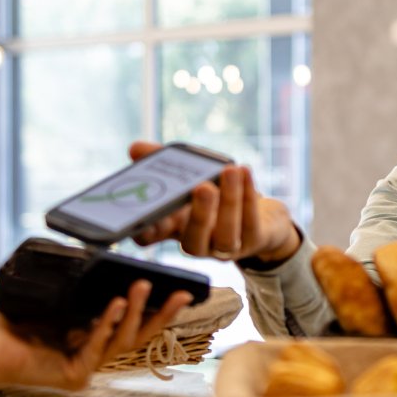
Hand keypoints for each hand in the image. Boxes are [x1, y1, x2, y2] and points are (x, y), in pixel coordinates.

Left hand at [0, 279, 191, 390]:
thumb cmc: (12, 321)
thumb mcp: (55, 299)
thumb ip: (80, 290)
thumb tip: (104, 264)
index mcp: (92, 338)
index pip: (132, 324)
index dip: (155, 309)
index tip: (177, 291)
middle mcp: (93, 355)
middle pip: (138, 336)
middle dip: (162, 314)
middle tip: (183, 294)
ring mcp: (86, 368)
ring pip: (122, 341)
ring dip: (134, 312)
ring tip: (141, 286)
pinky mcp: (74, 376)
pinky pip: (98, 346)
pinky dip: (108, 323)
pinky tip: (115, 303)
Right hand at [126, 141, 299, 263]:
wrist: (261, 217)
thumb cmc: (215, 193)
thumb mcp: (186, 176)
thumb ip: (159, 162)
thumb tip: (135, 149)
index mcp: (175, 229)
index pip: (151, 238)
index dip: (146, 230)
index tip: (147, 215)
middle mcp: (199, 243)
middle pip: (193, 241)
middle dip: (199, 215)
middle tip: (201, 187)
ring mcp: (226, 247)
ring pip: (227, 234)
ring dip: (229, 201)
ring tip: (229, 171)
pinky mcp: (254, 241)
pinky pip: (251, 222)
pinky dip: (248, 195)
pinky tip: (244, 171)